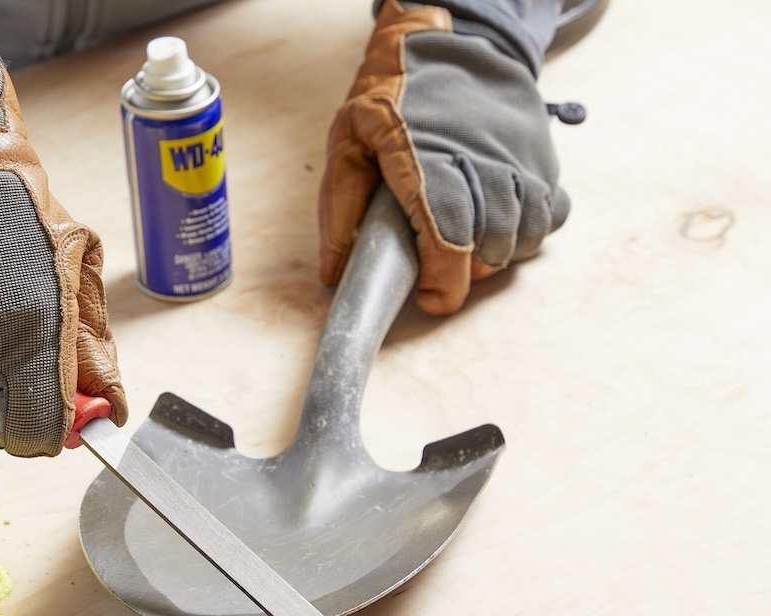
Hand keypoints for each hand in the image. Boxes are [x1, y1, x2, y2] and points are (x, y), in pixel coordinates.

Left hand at [319, 0, 569, 313]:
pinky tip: (500, 226)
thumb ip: (340, 208)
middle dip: (466, 273)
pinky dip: (530, 233)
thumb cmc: (394, 98)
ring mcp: (518, 157)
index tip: (433, 299)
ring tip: (466, 249)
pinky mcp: (542, 158)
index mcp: (425, 157)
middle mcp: (481, 158)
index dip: (444, 279)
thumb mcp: (349, 142)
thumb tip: (335, 272)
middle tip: (440, 270)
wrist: (450, 44)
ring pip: (525, 233)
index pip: (447, 232)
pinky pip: (552, 213)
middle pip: (490, 242)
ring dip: (497, 256)